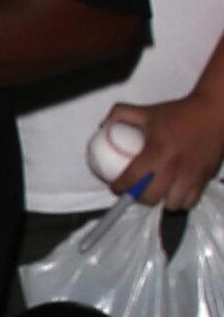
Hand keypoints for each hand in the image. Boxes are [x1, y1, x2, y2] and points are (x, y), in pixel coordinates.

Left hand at [105, 93, 223, 210]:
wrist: (215, 111)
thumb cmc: (181, 113)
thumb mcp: (148, 111)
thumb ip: (121, 114)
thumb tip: (103, 124)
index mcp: (157, 152)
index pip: (132, 180)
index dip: (119, 188)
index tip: (115, 187)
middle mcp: (174, 167)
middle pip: (150, 198)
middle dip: (138, 198)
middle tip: (135, 191)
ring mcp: (191, 176)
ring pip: (172, 205)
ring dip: (161, 202)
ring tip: (157, 193)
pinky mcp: (205, 179)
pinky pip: (190, 202)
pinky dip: (181, 202)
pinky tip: (175, 193)